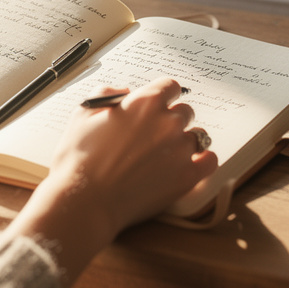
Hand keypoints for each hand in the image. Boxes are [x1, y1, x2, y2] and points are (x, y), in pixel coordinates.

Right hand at [8, 78, 217, 287]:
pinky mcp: (188, 176)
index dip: (163, 96)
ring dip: (185, 142)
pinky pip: (210, 160)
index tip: (157, 107)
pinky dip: (203, 161)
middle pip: (185, 111)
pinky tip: (191, 164)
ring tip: (167, 155)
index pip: (170, 86)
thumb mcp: (83, 114)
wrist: (84, 200)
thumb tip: (124, 92)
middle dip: (171, 120)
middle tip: (154, 137)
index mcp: (145, 102)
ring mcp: (181, 149)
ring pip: (198, 136)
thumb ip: (107, 94)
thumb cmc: (79, 159)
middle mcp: (168, 121)